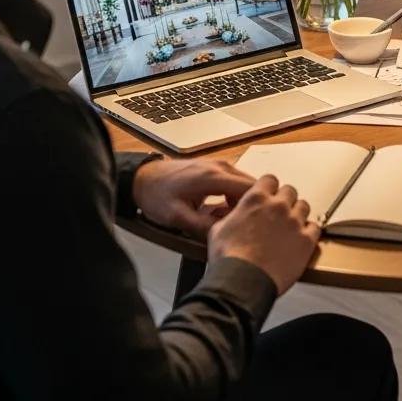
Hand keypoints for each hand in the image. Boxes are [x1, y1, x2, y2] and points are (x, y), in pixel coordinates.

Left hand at [132, 159, 253, 236]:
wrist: (144, 178)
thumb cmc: (157, 196)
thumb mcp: (177, 218)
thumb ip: (202, 227)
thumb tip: (225, 236)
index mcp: (214, 177)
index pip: (251, 188)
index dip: (257, 206)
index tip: (255, 224)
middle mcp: (221, 166)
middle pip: (252, 184)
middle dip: (252, 205)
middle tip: (242, 226)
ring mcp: (219, 164)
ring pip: (245, 182)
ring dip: (243, 201)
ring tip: (230, 220)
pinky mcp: (216, 167)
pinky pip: (236, 181)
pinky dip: (235, 195)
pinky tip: (223, 210)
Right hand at [207, 175, 320, 295]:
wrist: (242, 281)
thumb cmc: (228, 258)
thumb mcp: (218, 230)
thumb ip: (231, 216)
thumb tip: (231, 215)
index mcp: (256, 199)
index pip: (270, 180)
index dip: (269, 188)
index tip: (268, 196)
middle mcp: (278, 206)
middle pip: (290, 191)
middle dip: (284, 200)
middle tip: (278, 214)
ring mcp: (294, 222)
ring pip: (304, 206)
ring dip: (297, 214)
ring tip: (290, 227)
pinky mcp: (306, 240)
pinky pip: (315, 227)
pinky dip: (309, 232)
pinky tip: (301, 239)